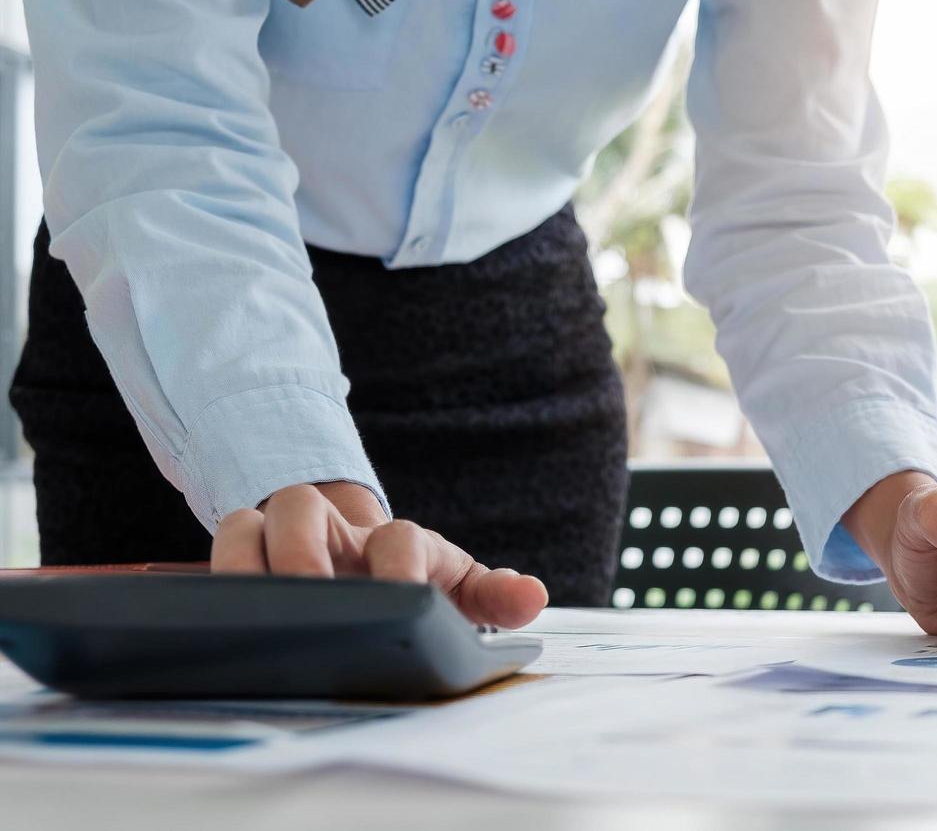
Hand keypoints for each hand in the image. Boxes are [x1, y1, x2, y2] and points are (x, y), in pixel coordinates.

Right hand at [210, 481, 548, 627]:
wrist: (365, 568)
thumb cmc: (416, 582)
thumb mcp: (461, 590)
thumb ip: (495, 595)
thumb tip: (533, 598)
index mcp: (394, 543)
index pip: (397, 538)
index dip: (399, 565)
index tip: (403, 598)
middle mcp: (334, 533)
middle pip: (301, 507)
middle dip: (301, 550)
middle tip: (309, 597)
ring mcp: (283, 544)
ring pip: (245, 524)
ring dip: (241, 562)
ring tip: (246, 610)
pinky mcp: (245, 566)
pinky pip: (213, 556)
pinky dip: (210, 580)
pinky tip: (211, 622)